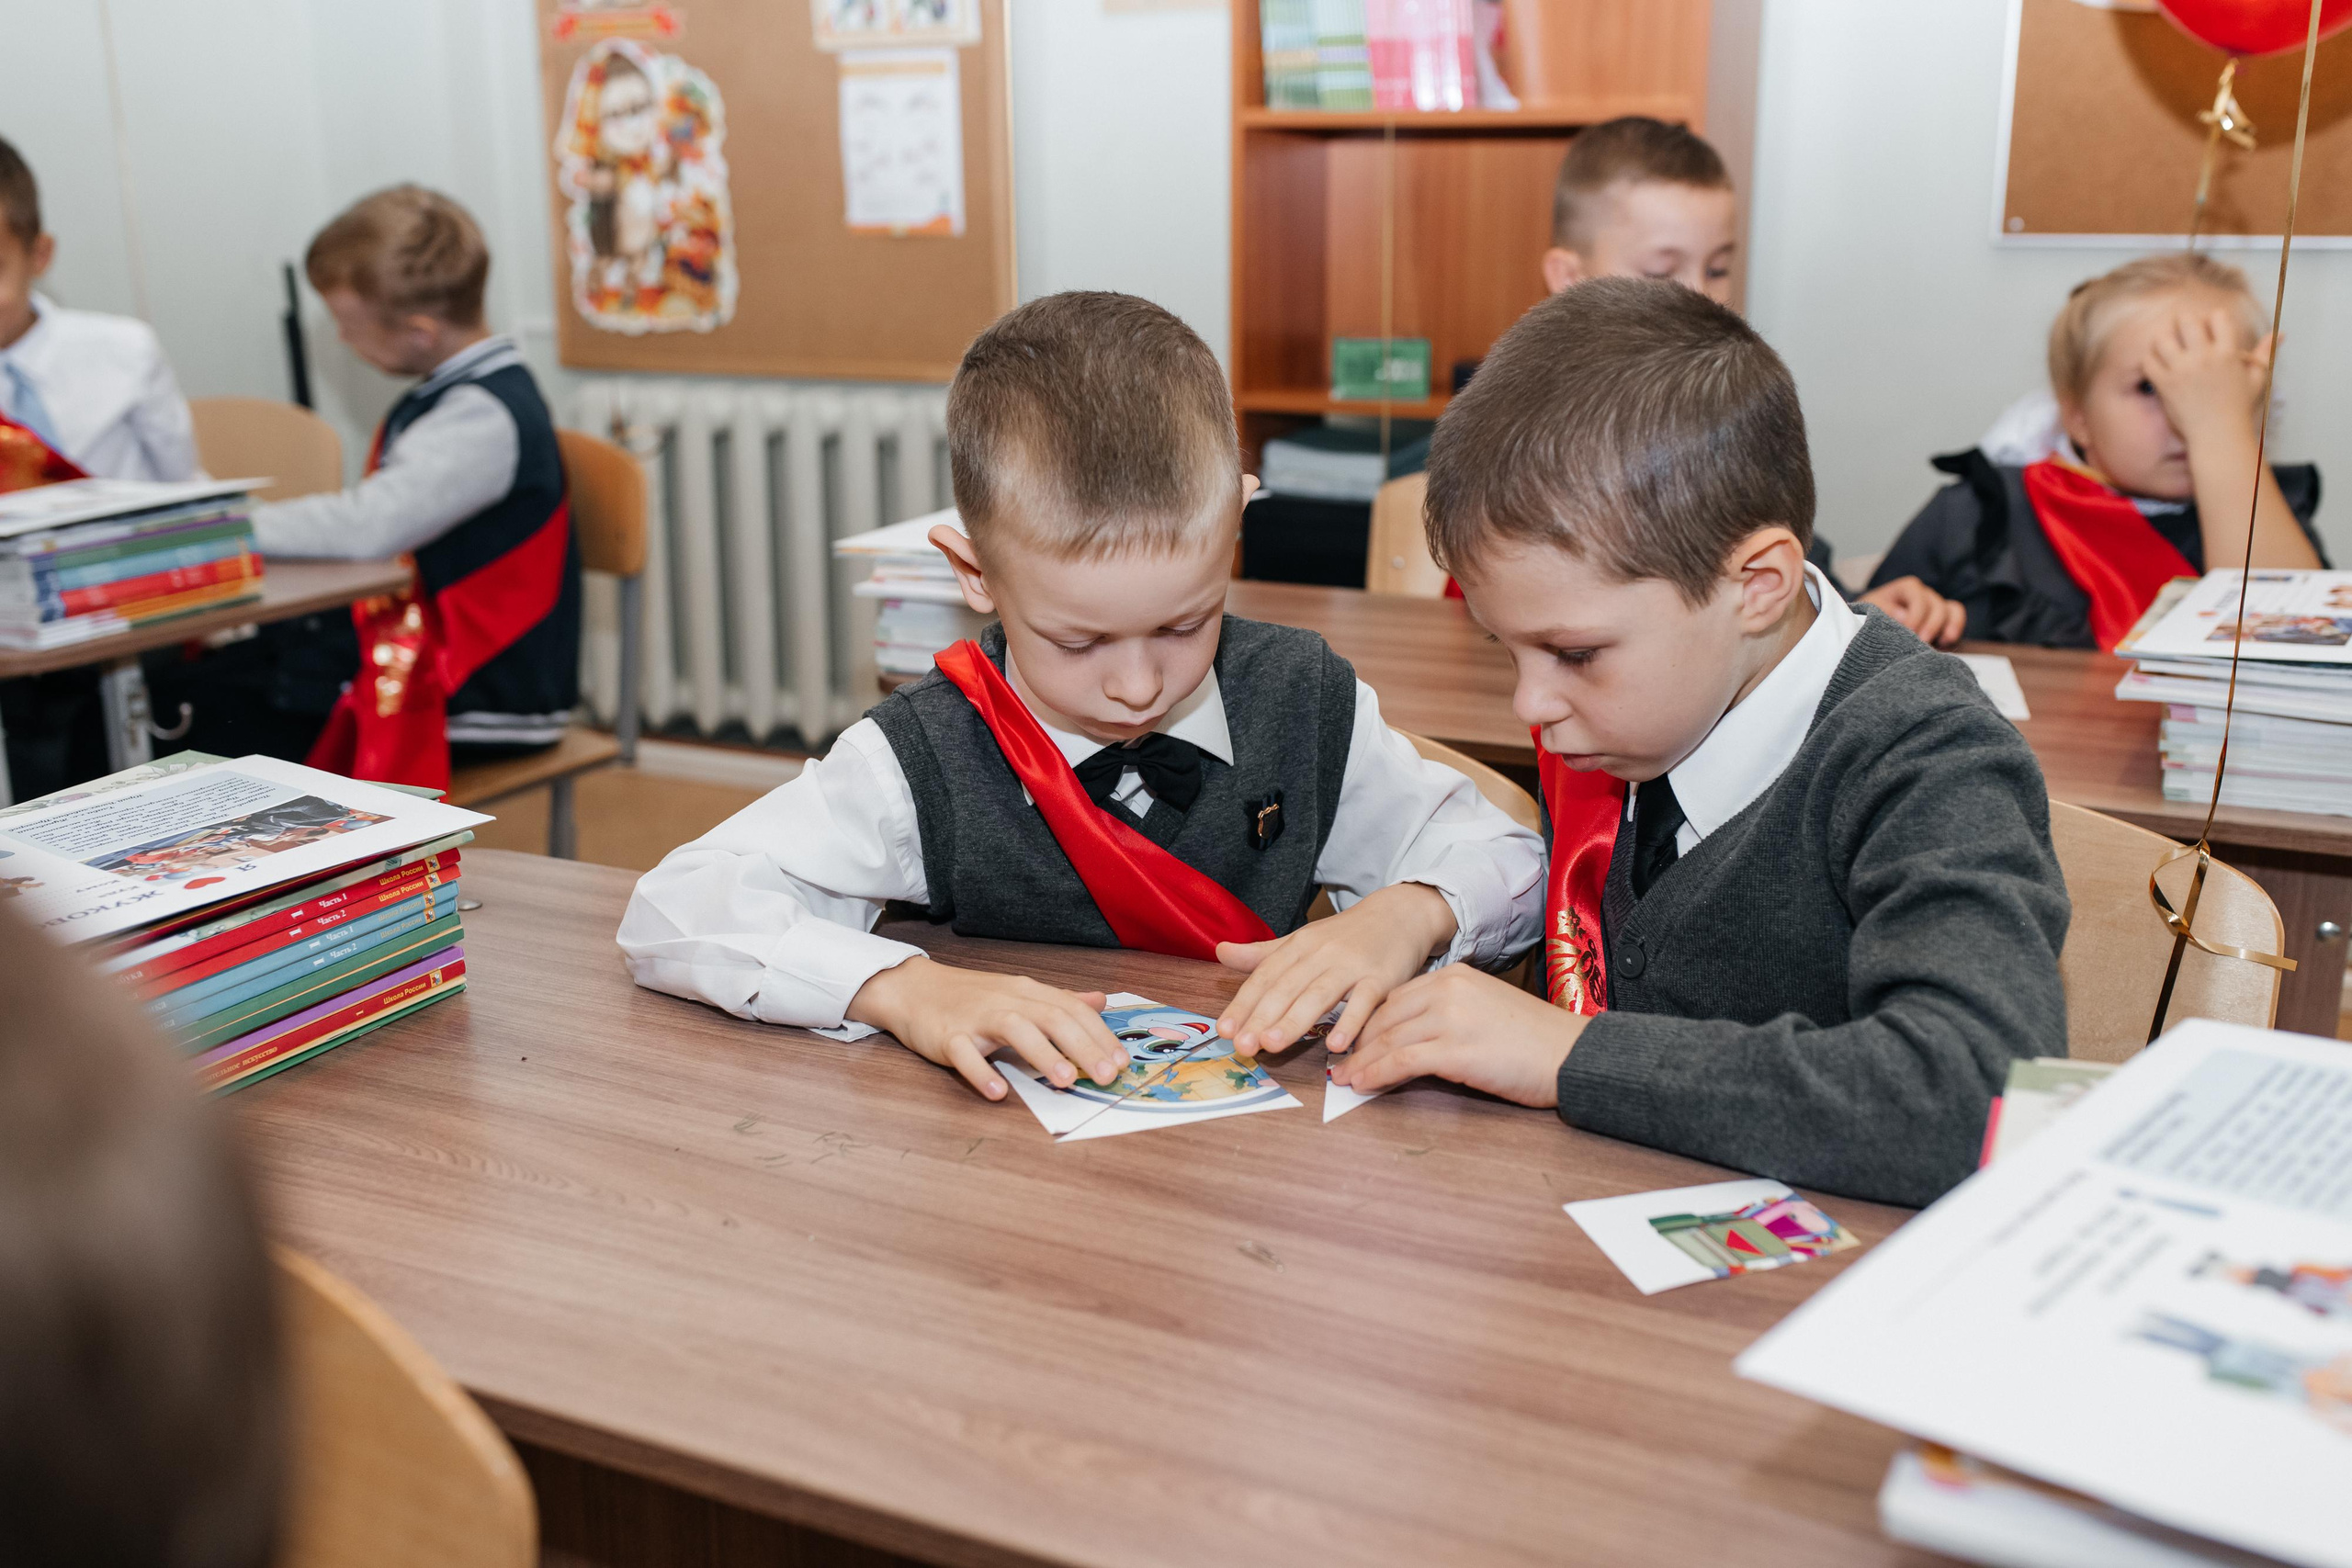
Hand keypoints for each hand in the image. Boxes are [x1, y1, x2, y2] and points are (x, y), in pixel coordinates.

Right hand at [847, 955, 1124, 1101]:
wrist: (913, 989)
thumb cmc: (972, 997)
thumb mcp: (1019, 993)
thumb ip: (1059, 1000)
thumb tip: (1100, 1001)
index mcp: (1028, 992)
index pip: (1071, 1009)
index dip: (1100, 1034)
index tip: (1122, 1062)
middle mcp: (1006, 1001)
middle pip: (1051, 1018)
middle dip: (1083, 1047)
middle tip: (1108, 1077)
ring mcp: (975, 1018)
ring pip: (1014, 1029)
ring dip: (1043, 1054)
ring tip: (1067, 1080)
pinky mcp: (946, 1036)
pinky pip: (965, 1054)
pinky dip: (981, 1072)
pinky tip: (998, 1091)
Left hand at [1214, 882, 1456, 1055]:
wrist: (1400, 914)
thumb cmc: (1345, 936)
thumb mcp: (1302, 940)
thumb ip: (1262, 953)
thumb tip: (1220, 952)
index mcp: (1299, 946)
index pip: (1265, 977)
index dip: (1243, 1003)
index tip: (1224, 1030)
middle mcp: (1321, 954)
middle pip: (1287, 987)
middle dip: (1262, 1017)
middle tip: (1242, 1046)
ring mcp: (1352, 965)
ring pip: (1319, 994)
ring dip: (1295, 1020)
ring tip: (1273, 1045)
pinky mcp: (1382, 978)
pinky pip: (1366, 1002)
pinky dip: (1351, 1023)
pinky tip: (1336, 1045)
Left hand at [1329, 963, 1585, 1104]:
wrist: (1574, 1055)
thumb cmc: (1535, 1040)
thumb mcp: (1485, 1011)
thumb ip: (1448, 1015)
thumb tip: (1411, 1039)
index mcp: (1455, 976)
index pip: (1395, 997)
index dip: (1368, 1022)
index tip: (1351, 1040)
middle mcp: (1448, 990)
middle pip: (1385, 1017)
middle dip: (1357, 1042)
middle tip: (1338, 1063)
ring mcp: (1451, 1018)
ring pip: (1387, 1039)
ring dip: (1359, 1062)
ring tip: (1343, 1079)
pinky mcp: (1455, 1050)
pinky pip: (1401, 1062)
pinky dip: (1376, 1074)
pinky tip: (1362, 1085)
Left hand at [1859, 576, 1966, 647]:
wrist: (1872, 622)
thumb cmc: (1869, 614)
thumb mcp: (1868, 610)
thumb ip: (1883, 611)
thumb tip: (1903, 616)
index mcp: (1906, 588)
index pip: (1918, 596)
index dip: (1915, 614)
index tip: (1909, 631)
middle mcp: (1924, 593)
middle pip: (1936, 604)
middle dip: (1930, 625)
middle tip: (1920, 642)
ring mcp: (1935, 604)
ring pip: (1950, 609)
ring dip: (1946, 627)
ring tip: (1938, 643)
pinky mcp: (1943, 618)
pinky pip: (1956, 616)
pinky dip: (1955, 627)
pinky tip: (1946, 642)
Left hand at [2142, 307, 2265, 451]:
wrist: (2218, 434)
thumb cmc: (2239, 407)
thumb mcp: (2257, 378)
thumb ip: (2266, 352)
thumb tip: (2281, 333)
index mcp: (2228, 353)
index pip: (2217, 316)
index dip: (2213, 319)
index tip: (2210, 330)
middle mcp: (2204, 358)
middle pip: (2186, 320)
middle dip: (2184, 322)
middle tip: (2184, 333)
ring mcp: (2182, 370)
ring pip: (2162, 338)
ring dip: (2164, 339)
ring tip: (2169, 346)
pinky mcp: (2164, 384)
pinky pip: (2148, 360)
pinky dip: (2150, 359)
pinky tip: (2158, 364)